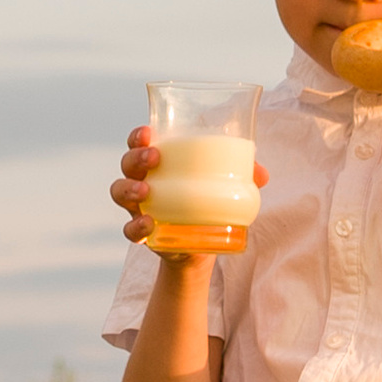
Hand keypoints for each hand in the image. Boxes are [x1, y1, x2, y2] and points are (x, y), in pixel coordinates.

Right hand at [111, 130, 268, 259]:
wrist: (202, 248)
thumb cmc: (209, 206)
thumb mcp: (226, 188)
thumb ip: (243, 177)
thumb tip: (261, 174)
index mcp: (160, 165)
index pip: (140, 142)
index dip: (138, 136)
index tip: (148, 132)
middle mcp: (143, 182)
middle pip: (127, 163)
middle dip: (136, 157)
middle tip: (154, 158)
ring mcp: (139, 208)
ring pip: (120, 192)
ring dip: (129, 188)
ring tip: (146, 191)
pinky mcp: (143, 234)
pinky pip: (130, 230)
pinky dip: (136, 227)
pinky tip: (149, 224)